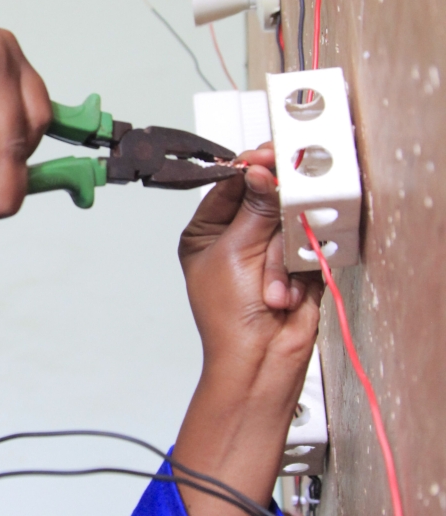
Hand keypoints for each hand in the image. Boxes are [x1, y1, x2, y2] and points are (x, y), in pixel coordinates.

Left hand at [179, 144, 322, 375]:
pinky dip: (300, 272)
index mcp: (206, 232)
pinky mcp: (296, 264)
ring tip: (270, 290)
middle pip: (265, 200)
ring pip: (290, 223)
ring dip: (283, 260)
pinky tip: (285, 295)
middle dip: (271, 226)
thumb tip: (263, 171)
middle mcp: (236, 238)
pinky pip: (309, 246)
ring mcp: (267, 251)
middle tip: (275, 234)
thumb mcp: (235, 252)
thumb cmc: (228, 318)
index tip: (268, 156)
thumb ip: (256, 207)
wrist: (261, 359)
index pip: (230, 185)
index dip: (249, 169)